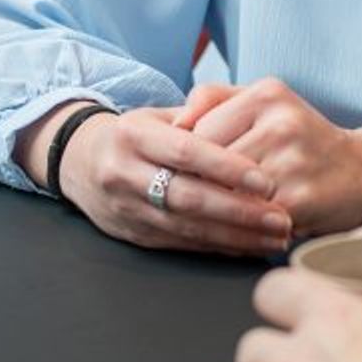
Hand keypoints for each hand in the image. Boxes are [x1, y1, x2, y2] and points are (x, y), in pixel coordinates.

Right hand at [58, 105, 293, 256]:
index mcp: (133, 135)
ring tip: (275, 238)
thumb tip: (249, 124)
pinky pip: (182, 244)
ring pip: (186, 228)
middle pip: (187, 197)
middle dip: (239, 212)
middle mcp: (124, 173)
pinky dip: (219, 247)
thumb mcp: (158, 114)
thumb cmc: (136, 134)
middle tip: (281, 218)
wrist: (80, 163)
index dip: (226, 167)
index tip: (265, 181)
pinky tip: (250, 248)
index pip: (185, 152)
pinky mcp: (134, 236)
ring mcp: (127, 209)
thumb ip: (200, 116)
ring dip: (236, 237)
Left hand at [179, 79, 361, 235]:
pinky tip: (237, 229)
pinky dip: (238, 228)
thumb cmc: (300, 138)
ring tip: (212, 214)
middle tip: (190, 199)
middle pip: (210, 164)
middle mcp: (281, 122)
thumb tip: (175, 123)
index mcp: (267, 94)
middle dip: (197, 185)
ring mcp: (292, 162)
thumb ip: (213, 99)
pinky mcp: (300, 199)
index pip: (199, 131)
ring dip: (215, 209)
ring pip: (226, 193)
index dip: (186, 159)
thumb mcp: (263, 102)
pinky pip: (250, 218)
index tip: (182, 173)